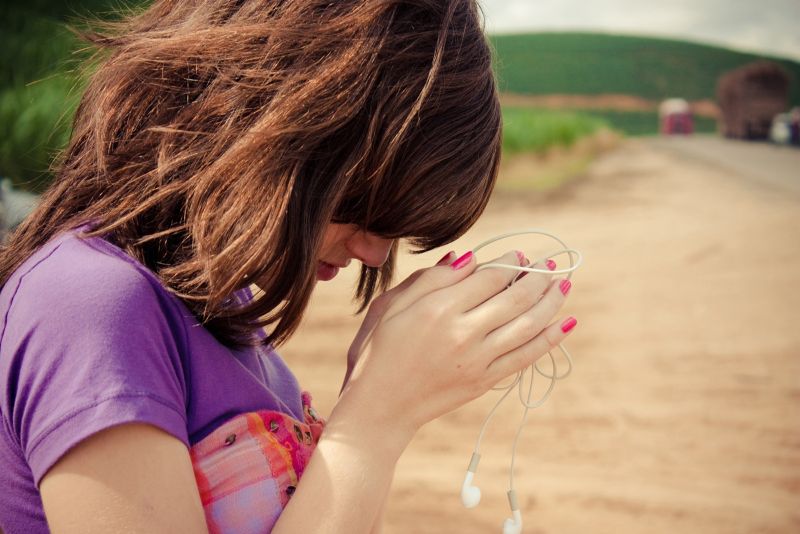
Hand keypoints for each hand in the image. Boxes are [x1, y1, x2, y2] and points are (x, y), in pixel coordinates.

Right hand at [336, 249, 574, 442]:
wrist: (380, 404)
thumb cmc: (381, 348)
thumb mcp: (394, 304)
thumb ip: (433, 278)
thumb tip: (469, 257)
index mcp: (439, 309)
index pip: (490, 277)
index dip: (511, 262)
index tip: (519, 255)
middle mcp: (463, 333)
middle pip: (515, 298)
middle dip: (538, 278)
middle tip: (550, 266)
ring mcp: (477, 359)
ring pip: (528, 325)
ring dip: (551, 302)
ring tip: (563, 285)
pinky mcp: (485, 381)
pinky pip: (526, 356)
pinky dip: (550, 339)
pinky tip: (566, 323)